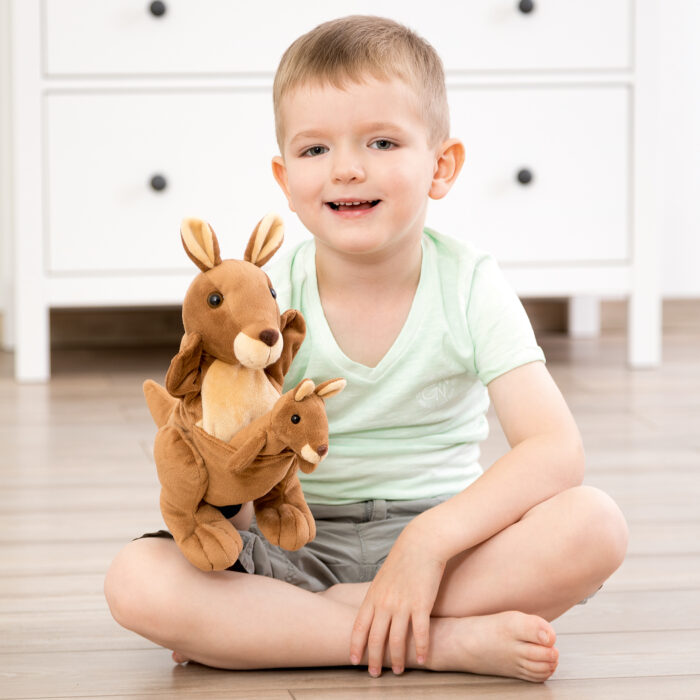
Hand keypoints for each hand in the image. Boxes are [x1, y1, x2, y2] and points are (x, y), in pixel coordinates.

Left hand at [349, 520, 445, 675]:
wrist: (421, 544)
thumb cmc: (403, 560)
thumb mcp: (383, 578)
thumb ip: (377, 596)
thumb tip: (373, 612)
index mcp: (373, 596)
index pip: (359, 626)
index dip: (356, 645)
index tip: (354, 660)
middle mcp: (385, 602)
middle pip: (375, 638)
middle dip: (373, 659)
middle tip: (374, 674)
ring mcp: (402, 604)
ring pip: (396, 640)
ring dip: (397, 659)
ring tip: (398, 670)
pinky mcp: (421, 604)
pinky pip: (419, 633)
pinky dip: (420, 649)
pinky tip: (421, 659)